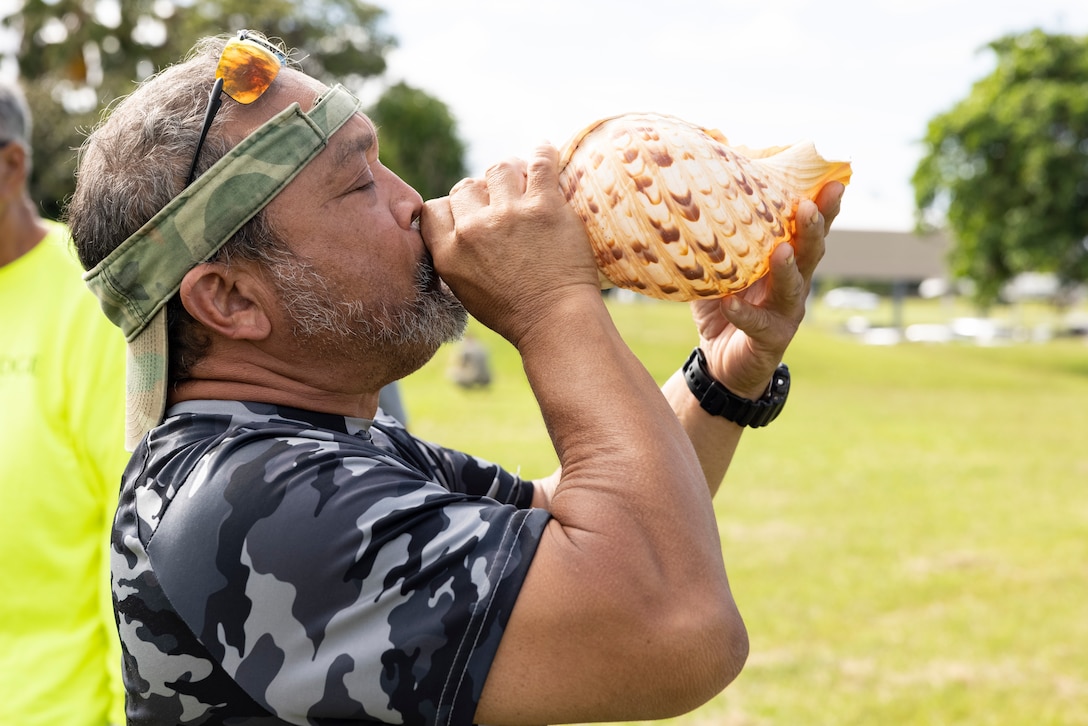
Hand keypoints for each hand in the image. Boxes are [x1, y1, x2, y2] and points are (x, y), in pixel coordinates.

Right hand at [420, 144, 598, 345]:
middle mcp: (473, 230)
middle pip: (467, 186)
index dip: (454, 207)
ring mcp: (508, 215)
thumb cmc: (515, 312)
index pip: (434, 207)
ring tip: (526, 185)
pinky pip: (540, 162)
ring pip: (499, 168)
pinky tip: (545, 152)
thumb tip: (456, 223)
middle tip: (506, 205)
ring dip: (512, 174)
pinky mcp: (544, 206)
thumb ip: (454, 254)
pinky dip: (542, 152)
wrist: (556, 321)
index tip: (472, 213)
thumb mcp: (465, 290)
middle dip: (485, 193)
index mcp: (449, 253)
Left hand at [692, 182, 844, 397]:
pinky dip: (743, 312)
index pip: (808, 230)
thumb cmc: (724, 304)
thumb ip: (717, 237)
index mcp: (787, 262)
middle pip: (811, 253)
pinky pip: (756, 324)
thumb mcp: (720, 268)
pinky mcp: (770, 339)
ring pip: (793, 288)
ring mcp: (786, 313)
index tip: (834, 180)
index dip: (824, 207)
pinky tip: (730, 303)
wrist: (722, 362)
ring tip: (782, 250)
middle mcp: (794, 285)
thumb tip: (694, 192)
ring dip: (788, 268)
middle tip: (808, 205)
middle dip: (813, 228)